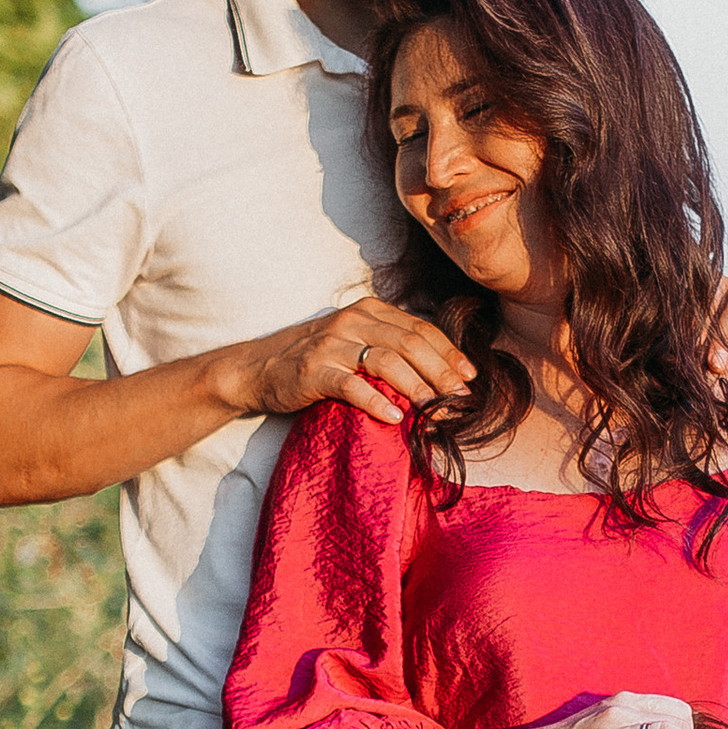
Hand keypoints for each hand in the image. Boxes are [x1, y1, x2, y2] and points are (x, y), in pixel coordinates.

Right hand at [232, 291, 473, 431]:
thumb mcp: (353, 340)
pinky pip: (353, 385)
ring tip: (437, 409)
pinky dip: (377, 402)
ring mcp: (332, 344)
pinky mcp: (314, 370)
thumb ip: (388, 345)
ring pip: (388, 361)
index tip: (470, 376)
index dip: (449, 352)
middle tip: (461, 397)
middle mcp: (353, 320)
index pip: (420, 328)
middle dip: (442, 371)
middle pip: (411, 343)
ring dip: (418, 387)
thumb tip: (437, 372)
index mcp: (368, 310)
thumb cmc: (313, 359)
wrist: (257, 368)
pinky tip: (395, 418)